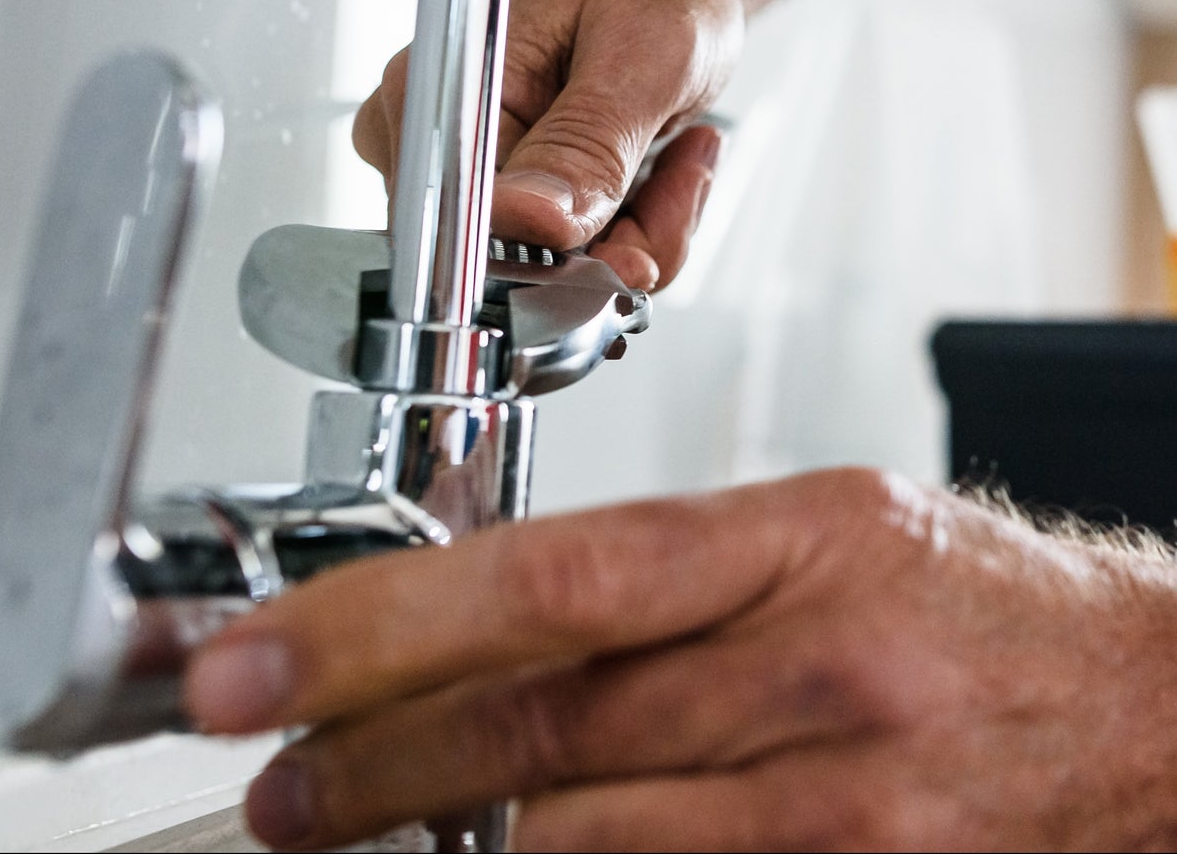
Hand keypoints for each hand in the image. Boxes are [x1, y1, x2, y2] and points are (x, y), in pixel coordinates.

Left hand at [186, 469, 1176, 850]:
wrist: (1153, 704)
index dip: (386, 621)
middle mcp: (815, 670)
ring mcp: (850, 806)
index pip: (550, 577)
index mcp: (790, 541)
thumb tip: (479, 621)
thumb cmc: (965, 597)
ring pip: (594, 837)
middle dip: (373, 753)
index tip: (267, 657)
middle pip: (548, 722)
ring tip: (333, 825)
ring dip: (442, 840)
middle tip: (264, 775)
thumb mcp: (815, 530)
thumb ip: (659, 580)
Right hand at [351, 0, 744, 290]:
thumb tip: (531, 223)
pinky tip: (668, 165)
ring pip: (558, 269)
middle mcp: (437, 135)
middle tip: (682, 172)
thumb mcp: (637, 58)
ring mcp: (473, 170)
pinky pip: (575, 257)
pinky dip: (638, 226)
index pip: (468, 230)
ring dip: (642, 230)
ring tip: (682, 154)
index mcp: (439, 87)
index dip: (559, 258)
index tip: (636, 247)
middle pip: (517, 261)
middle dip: (619, 241)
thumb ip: (585, 146)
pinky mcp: (514, 191)